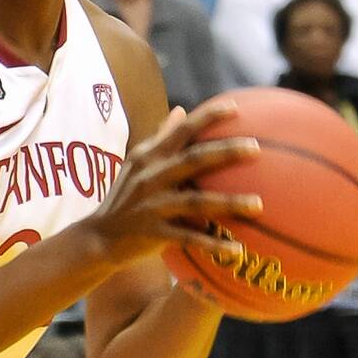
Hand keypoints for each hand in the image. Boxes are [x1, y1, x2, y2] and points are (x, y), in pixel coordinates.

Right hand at [80, 98, 262, 272]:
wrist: (98, 237)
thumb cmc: (125, 197)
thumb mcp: (137, 164)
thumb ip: (161, 139)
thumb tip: (181, 111)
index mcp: (150, 157)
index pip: (181, 131)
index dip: (207, 117)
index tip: (235, 108)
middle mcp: (151, 177)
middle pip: (193, 160)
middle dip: (226, 152)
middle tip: (256, 148)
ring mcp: (152, 206)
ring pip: (196, 202)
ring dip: (229, 203)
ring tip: (258, 205)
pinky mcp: (153, 234)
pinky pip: (188, 238)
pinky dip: (212, 244)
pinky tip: (237, 250)